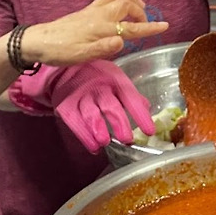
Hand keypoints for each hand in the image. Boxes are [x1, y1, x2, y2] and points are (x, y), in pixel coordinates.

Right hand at [11, 60, 155, 151]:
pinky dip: (84, 136)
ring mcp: (81, 97)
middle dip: (119, 122)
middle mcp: (99, 88)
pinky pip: (74, 121)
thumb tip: (147, 110)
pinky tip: (93, 146)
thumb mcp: (116, 79)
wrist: (65, 68)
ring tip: (104, 141)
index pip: (131, 97)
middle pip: (110, 105)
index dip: (140, 114)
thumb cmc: (97, 76)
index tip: (149, 131)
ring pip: (90, 114)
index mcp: (115, 80)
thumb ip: (131, 97)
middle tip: (126, 138)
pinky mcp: (66, 106)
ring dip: (98, 128)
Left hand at [23, 0, 167, 65]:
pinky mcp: (86, 11)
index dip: (149, 28)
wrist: (37, 41)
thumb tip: (122, 40)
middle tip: (146, 23)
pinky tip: (119, 6)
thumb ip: (103, 48)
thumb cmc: (60, 51)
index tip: (165, 26)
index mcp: (101, 27)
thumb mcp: (81, 55)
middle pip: (126, 4)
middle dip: (140, 11)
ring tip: (140, 7)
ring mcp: (91, 10)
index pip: (130, 27)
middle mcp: (98, 15)